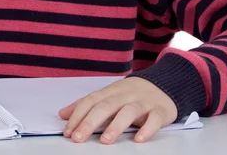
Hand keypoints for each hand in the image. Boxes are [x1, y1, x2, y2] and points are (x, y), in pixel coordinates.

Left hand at [59, 76, 177, 143]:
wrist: (164, 85)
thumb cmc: (131, 94)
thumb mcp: (108, 96)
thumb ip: (86, 105)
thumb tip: (63, 115)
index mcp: (110, 92)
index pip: (91, 101)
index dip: (78, 115)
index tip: (68, 132)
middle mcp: (124, 95)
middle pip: (105, 106)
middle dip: (90, 122)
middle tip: (78, 138)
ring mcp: (143, 102)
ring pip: (128, 112)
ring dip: (116, 126)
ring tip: (105, 141)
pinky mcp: (159, 111)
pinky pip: (154, 119)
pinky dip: (147, 129)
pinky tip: (139, 139)